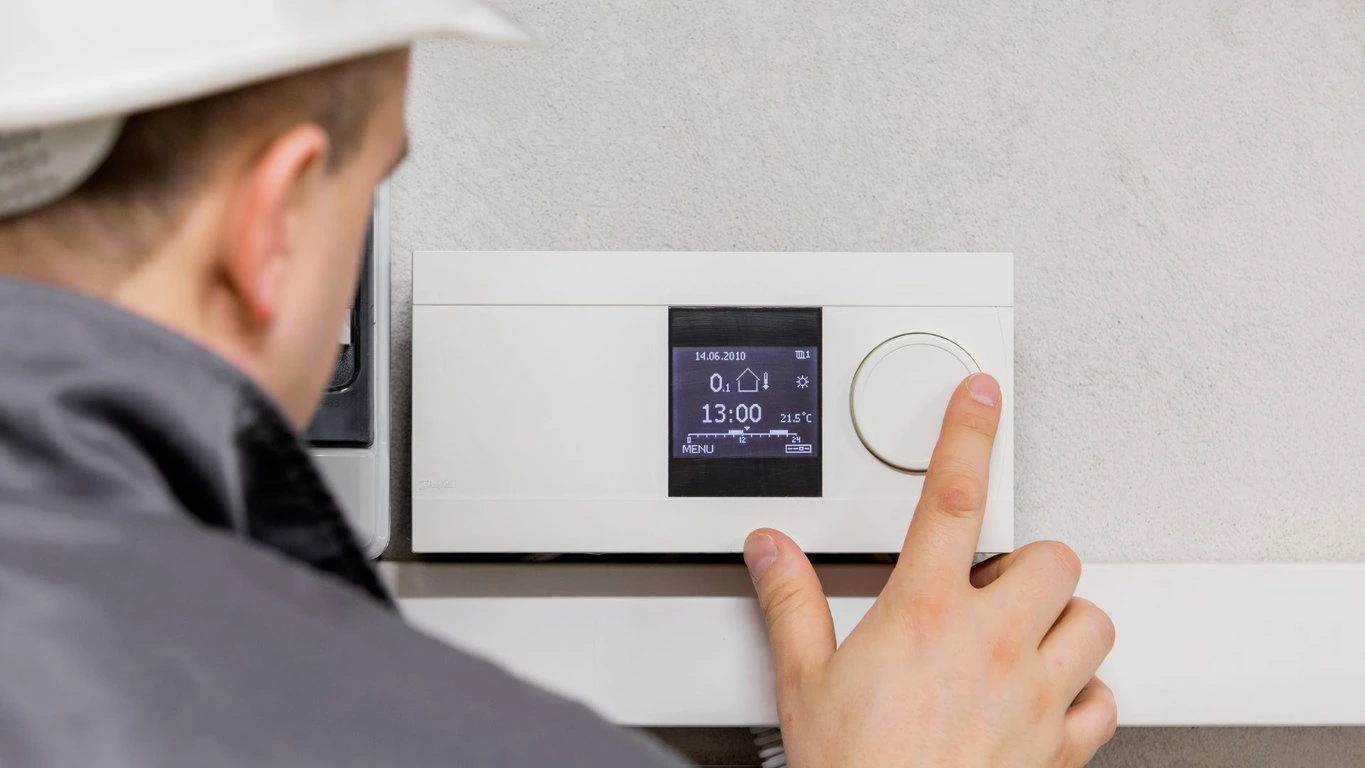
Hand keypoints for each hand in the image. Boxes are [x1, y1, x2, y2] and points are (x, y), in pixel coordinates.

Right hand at [744, 373, 1116, 766]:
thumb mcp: (804, 680)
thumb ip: (791, 602)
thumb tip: (772, 549)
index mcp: (925, 612)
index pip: (951, 498)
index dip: (968, 434)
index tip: (981, 397)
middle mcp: (991, 644)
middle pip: (1051, 557)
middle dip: (1026, 562)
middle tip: (991, 584)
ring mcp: (1034, 696)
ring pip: (1093, 620)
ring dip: (1063, 620)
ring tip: (1023, 634)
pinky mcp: (1060, 747)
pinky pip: (1105, 700)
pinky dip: (1085, 692)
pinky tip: (1050, 697)